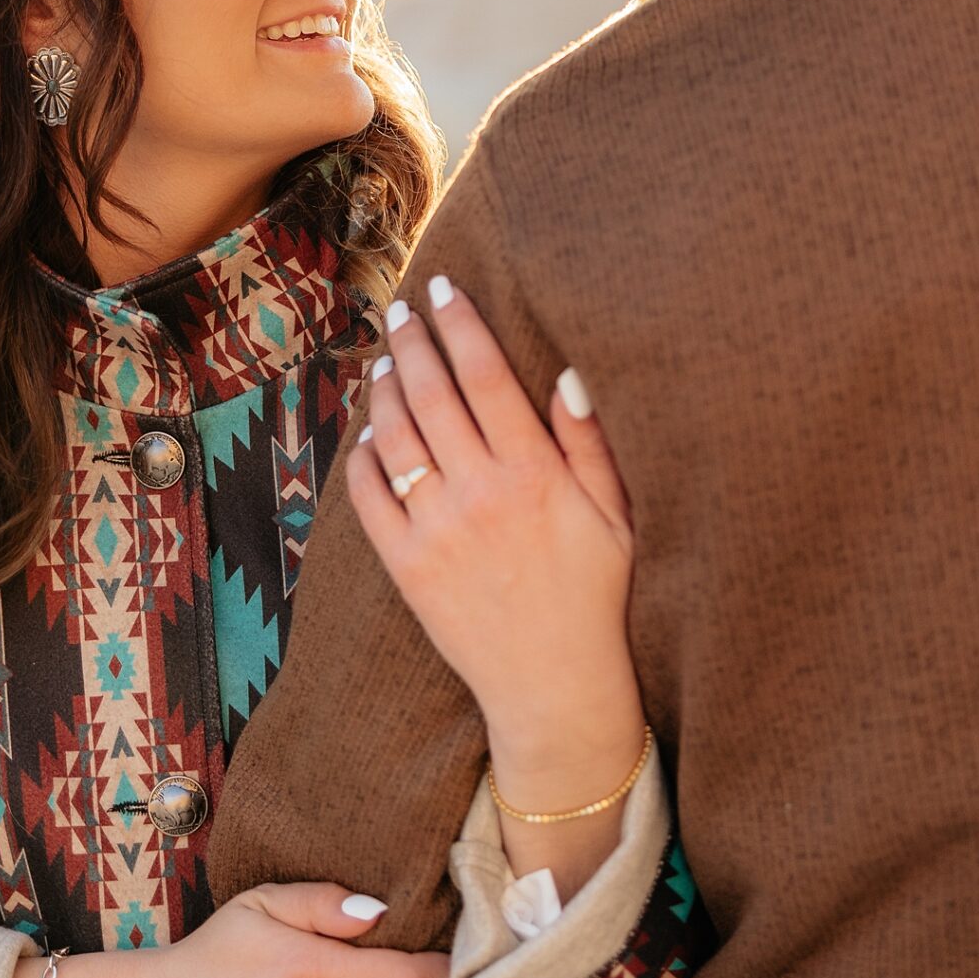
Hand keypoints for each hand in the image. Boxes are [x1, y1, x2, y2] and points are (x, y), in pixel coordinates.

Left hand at [348, 277, 643, 804]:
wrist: (556, 688)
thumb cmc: (596, 596)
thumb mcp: (616, 516)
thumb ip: (589, 443)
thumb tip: (566, 373)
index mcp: (535, 474)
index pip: (487, 377)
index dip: (461, 325)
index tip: (443, 289)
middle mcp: (481, 494)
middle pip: (433, 394)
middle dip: (413, 341)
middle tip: (401, 309)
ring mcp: (437, 531)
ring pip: (396, 438)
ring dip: (386, 390)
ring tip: (386, 361)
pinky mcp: (407, 567)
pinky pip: (369, 498)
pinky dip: (362, 457)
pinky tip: (369, 432)